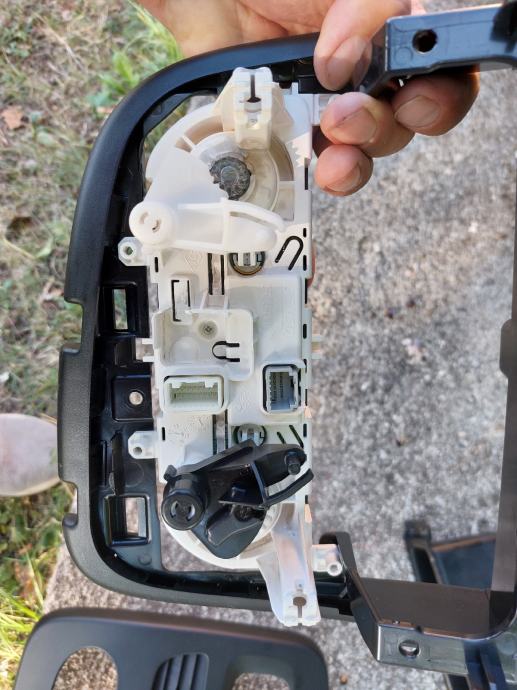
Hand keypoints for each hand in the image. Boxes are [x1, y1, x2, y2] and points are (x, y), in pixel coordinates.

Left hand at [140, 0, 478, 195]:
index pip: (440, 72)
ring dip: (356, 159)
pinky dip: (317, 173)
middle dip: (384, 128)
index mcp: (388, 36)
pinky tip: (312, 167)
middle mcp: (365, 75)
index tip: (413, 97)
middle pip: (404, 123)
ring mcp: (326, 107)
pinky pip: (315, 167)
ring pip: (364, 152)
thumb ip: (370, 7)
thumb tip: (345, 64)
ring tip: (330, 142)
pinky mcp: (290, 132)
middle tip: (346, 115)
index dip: (441, 94)